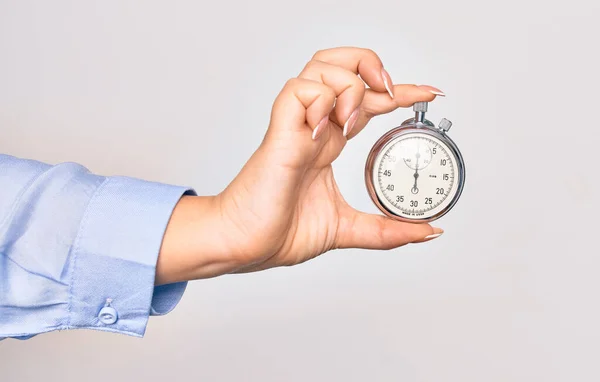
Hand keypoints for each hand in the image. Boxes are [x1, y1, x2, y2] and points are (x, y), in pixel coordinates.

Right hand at [156, 47, 445, 283]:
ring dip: (349, 85)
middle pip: (340, 66)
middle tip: (391, 91)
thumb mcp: (346, 229)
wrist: (246, 245)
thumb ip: (386, 231)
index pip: (367, 101)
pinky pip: (298, 91)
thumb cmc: (279, 232)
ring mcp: (296, 126)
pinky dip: (320, 100)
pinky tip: (325, 127)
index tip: (428, 95)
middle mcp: (314, 128)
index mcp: (328, 144)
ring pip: (321, 68)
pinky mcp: (279, 133)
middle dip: (372, 66)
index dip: (399, 90)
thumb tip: (429, 231)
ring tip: (353, 119)